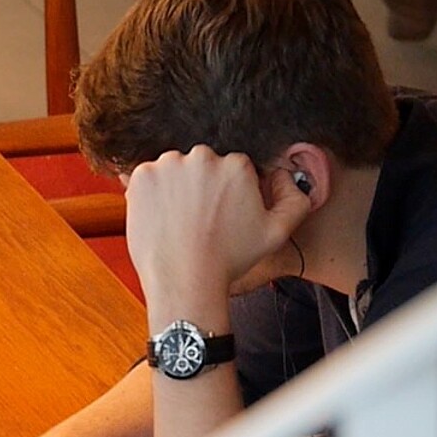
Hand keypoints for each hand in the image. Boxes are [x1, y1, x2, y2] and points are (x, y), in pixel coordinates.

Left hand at [123, 146, 310, 305]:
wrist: (185, 279)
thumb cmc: (229, 259)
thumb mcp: (277, 232)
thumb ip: (294, 199)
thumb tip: (283, 176)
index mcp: (236, 164)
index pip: (230, 168)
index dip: (225, 193)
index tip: (219, 213)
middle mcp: (202, 157)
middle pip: (201, 166)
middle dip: (200, 187)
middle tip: (198, 219)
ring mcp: (168, 164)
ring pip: (173, 170)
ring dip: (174, 188)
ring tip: (178, 220)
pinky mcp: (141, 176)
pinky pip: (145, 178)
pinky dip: (150, 194)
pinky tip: (160, 218)